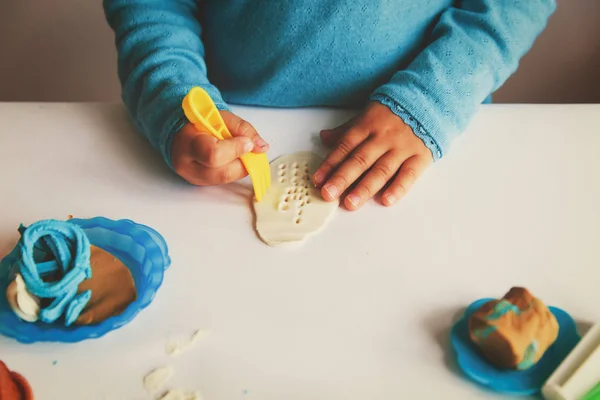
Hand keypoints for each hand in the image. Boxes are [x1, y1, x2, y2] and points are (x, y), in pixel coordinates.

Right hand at [171, 110, 268, 184]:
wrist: (182, 133)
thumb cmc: (200, 123)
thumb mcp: (221, 117)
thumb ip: (243, 129)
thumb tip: (261, 147)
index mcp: (188, 141)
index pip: (213, 153)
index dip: (235, 149)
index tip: (247, 142)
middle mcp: (187, 164)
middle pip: (222, 173)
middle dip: (242, 162)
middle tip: (248, 149)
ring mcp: (194, 177)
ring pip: (226, 180)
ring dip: (240, 167)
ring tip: (239, 152)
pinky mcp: (201, 184)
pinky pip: (224, 182)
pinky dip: (234, 171)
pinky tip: (231, 159)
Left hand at [313, 102, 432, 209]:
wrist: (430, 101)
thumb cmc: (393, 112)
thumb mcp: (367, 115)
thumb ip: (346, 130)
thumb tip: (323, 138)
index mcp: (367, 125)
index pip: (345, 146)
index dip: (330, 164)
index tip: (317, 181)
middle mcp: (383, 138)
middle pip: (360, 160)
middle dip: (342, 178)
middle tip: (328, 195)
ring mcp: (402, 147)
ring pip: (381, 170)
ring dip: (365, 188)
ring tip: (350, 203)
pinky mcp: (421, 156)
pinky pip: (409, 174)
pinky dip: (398, 188)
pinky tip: (386, 201)